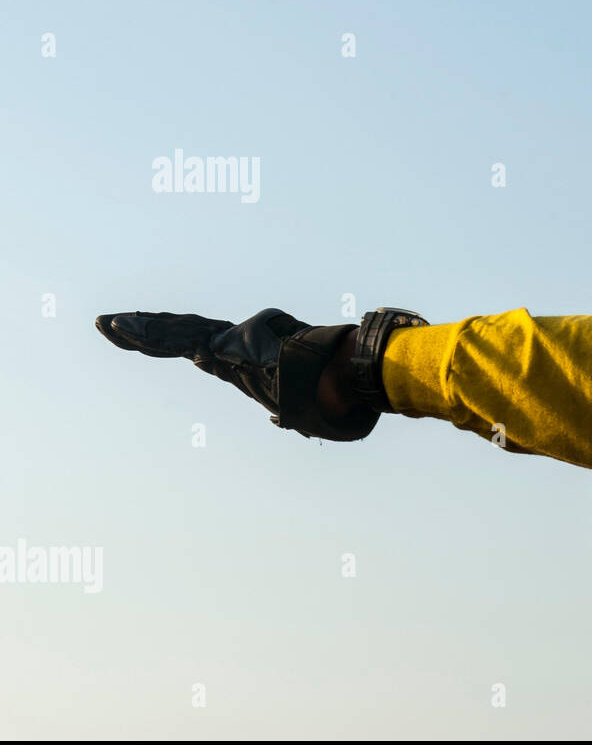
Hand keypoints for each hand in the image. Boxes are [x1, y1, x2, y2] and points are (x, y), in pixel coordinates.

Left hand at [95, 308, 378, 441]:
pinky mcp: (223, 346)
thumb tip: (278, 419)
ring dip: (138, 330)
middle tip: (111, 325)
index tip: (141, 339)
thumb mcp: (297, 408)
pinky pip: (178, 338)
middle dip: (146, 330)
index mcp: (240, 359)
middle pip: (177, 335)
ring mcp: (225, 343)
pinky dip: (149, 333)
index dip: (167, 341)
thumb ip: (285, 412)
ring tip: (106, 325)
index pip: (195, 346)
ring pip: (173, 333)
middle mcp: (229, 347)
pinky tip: (123, 327)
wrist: (334, 377)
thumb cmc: (324, 392)